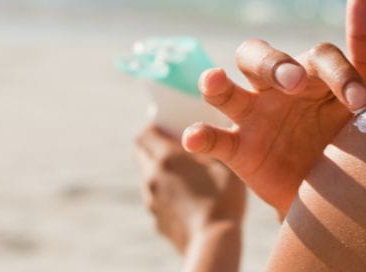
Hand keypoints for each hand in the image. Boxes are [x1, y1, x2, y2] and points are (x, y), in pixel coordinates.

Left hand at [135, 126, 245, 253]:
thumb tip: (206, 129)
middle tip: (177, 145)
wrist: (213, 241)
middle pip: (141, 152)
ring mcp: (152, 200)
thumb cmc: (223, 197)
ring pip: (149, 176)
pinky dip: (167, 192)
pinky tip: (189, 198)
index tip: (170, 125)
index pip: (144, 132)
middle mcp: (152, 176)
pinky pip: (157, 198)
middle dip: (154, 145)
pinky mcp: (157, 219)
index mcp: (166, 157)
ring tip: (187, 174)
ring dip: (161, 170)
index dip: (155, 126)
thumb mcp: (224, 161)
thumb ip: (211, 141)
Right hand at [182, 0, 365, 216]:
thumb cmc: (353, 135)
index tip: (361, 102)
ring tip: (214, 79)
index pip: (319, 57)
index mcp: (309, 72)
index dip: (340, 74)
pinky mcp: (239, 150)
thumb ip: (364, 41)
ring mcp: (254, 117)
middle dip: (271, 64)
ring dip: (215, 83)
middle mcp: (276, 88)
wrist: (342, 193)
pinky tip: (194, 137)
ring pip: (224, 91)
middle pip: (257, 56)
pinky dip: (200, 136)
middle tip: (292, 82)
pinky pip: (214, 140)